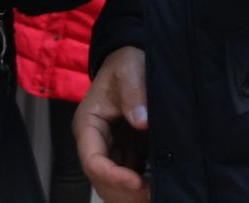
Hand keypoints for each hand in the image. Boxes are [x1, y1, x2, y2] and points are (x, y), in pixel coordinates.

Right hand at [75, 46, 149, 202]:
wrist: (132, 59)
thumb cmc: (126, 62)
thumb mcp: (130, 70)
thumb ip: (134, 94)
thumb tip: (141, 121)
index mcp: (89, 124)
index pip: (93, 160)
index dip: (113, 176)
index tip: (137, 181)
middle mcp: (95, 141)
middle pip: (101, 180)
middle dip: (124, 192)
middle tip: (152, 194)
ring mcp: (110, 149)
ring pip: (113, 184)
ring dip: (131, 194)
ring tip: (157, 195)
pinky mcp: (126, 151)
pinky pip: (129, 176)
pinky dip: (141, 187)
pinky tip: (160, 187)